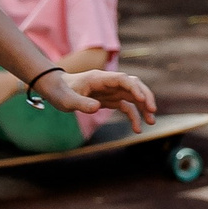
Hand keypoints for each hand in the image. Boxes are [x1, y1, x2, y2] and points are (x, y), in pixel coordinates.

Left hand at [41, 67, 157, 133]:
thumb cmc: (59, 91)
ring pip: (133, 96)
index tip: (142, 100)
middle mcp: (108, 83)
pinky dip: (134, 116)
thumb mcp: (66, 100)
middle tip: (152, 111)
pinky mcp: (109, 100)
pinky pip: (126, 107)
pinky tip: (137, 129)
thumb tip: (97, 108)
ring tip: (151, 122)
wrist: (55, 88)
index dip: (135, 88)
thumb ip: (81, 103)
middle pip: (133, 85)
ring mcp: (110, 91)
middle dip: (145, 96)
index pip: (123, 80)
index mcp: (100, 79)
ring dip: (143, 107)